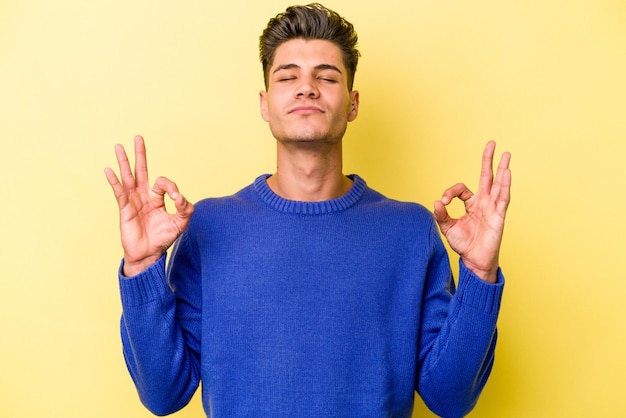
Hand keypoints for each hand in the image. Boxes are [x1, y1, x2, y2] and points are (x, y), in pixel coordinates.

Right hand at [104, 135, 193, 275]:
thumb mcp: (181, 223)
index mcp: (156, 197)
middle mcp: (143, 196)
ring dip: (124, 161)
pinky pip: (119, 192)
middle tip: (138, 137)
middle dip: (141, 154)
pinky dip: (114, 181)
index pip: (163, 183)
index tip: (178, 199)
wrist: (149, 254)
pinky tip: (109, 170)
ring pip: (128, 177)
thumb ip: (185, 208)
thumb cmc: (163, 238)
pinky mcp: (125, 209)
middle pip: (141, 170)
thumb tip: (181, 197)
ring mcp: (133, 201)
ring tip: (119, 146)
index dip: (172, 187)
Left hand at [433, 141, 510, 282]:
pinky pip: (503, 197)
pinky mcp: (499, 215)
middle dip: (488, 160)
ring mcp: (493, 207)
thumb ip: (441, 215)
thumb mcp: (447, 228)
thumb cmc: (463, 244)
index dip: (450, 192)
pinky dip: (505, 184)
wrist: (474, 260)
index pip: (461, 189)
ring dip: (502, 168)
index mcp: (471, 204)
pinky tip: (507, 172)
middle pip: (486, 177)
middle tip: (491, 143)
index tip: (443, 202)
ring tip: (506, 153)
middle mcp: (483, 202)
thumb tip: (436, 202)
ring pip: (498, 184)